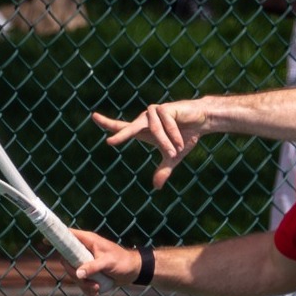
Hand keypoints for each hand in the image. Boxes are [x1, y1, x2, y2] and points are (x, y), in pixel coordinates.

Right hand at [62, 228, 141, 295]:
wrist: (133, 271)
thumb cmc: (123, 261)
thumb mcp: (108, 263)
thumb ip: (93, 267)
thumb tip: (78, 274)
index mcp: (87, 241)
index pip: (68, 235)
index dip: (56, 237)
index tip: (44, 242)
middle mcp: (83, 251)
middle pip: (66, 261)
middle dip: (75, 274)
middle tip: (86, 280)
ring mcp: (85, 263)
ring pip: (74, 275)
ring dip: (84, 285)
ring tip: (97, 287)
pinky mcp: (88, 274)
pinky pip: (81, 283)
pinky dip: (88, 290)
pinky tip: (98, 290)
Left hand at [91, 101, 211, 188]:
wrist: (202, 122)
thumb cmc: (185, 136)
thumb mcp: (173, 157)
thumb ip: (163, 170)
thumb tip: (157, 187)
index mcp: (143, 129)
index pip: (123, 126)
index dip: (108, 123)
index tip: (94, 117)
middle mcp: (145, 119)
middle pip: (130, 128)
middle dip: (121, 135)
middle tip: (109, 143)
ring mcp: (154, 112)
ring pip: (155, 132)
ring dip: (167, 143)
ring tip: (177, 150)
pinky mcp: (165, 108)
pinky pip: (166, 126)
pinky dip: (174, 136)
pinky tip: (181, 141)